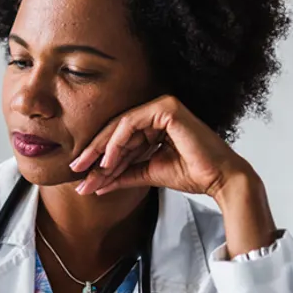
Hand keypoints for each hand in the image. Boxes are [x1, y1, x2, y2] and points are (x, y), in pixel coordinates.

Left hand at [70, 95, 245, 197]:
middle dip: (93, 152)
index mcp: (154, 124)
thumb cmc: (190, 174)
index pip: (118, 138)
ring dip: (102, 150)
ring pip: (120, 127)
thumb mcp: (146, 174)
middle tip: (74, 169)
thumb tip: (91, 186)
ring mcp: (163, 106)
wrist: (218, 180)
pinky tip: (107, 159)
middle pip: (115, 131)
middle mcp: (157, 112)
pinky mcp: (168, 108)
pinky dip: (117, 142)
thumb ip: (120, 176)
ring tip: (89, 170)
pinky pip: (132, 124)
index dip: (97, 156)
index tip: (79, 175)